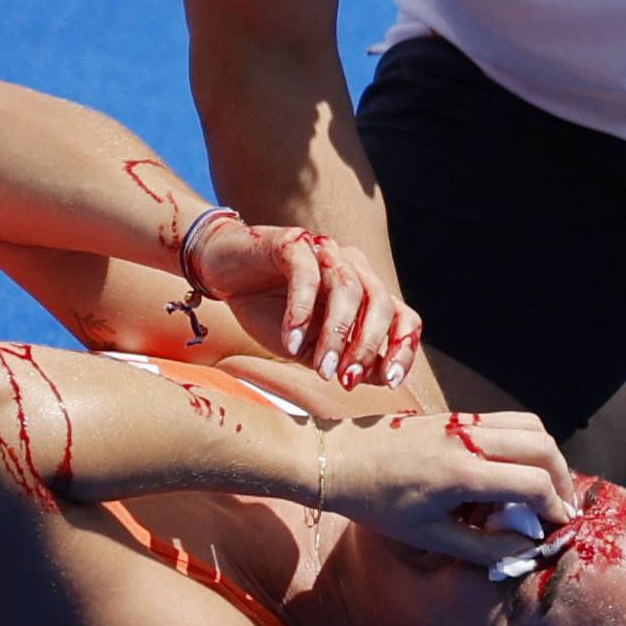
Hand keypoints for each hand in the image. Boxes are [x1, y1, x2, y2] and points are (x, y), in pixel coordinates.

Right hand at [190, 219, 422, 388]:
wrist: (223, 274)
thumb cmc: (269, 311)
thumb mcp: (310, 346)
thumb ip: (343, 359)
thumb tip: (381, 378)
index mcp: (366, 292)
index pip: (402, 317)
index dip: (402, 349)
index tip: (391, 382)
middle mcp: (353, 267)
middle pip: (380, 303)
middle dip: (367, 347)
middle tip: (347, 380)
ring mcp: (325, 252)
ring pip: (348, 289)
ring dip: (336, 335)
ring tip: (320, 368)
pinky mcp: (292, 243)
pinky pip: (306, 274)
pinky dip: (301, 312)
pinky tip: (289, 342)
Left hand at [324, 411, 576, 564]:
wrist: (338, 459)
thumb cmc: (377, 502)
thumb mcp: (428, 537)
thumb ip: (482, 547)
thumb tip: (525, 550)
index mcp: (462, 473)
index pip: (534, 483)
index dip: (554, 508)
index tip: (557, 527)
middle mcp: (468, 440)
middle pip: (543, 447)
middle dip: (562, 478)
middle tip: (559, 507)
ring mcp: (462, 422)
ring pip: (530, 425)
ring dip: (547, 455)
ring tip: (544, 486)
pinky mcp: (456, 415)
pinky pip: (507, 420)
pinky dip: (525, 441)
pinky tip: (514, 468)